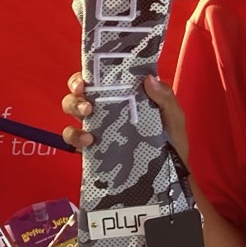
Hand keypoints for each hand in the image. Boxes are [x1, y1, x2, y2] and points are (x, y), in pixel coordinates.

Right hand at [61, 73, 190, 164]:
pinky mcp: (92, 148)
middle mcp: (107, 107)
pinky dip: (74, 136)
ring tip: (87, 114)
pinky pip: (73, 138)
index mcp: (125, 95)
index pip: (102, 76)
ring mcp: (98, 127)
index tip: (88, 76)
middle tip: (86, 95)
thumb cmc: (172, 142)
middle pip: (80, 90)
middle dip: (76, 87)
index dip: (89, 72)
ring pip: (72, 109)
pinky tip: (89, 140)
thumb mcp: (173, 118)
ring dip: (73, 107)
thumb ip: (165, 98)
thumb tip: (148, 78)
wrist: (170, 175)